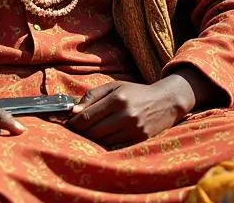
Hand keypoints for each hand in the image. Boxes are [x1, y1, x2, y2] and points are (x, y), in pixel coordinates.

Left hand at [68, 77, 192, 146]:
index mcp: (117, 99)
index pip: (87, 116)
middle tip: (76, 129)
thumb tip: (73, 110)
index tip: (68, 122)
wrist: (164, 102)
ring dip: (92, 138)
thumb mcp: (114, 86)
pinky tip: (104, 136)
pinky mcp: (139, 140)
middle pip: (93, 131)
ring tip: (90, 132)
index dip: (74, 122)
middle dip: (81, 131)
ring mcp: (133, 130)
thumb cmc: (135, 92)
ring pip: (102, 141)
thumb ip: (93, 96)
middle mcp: (125, 115)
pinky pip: (114, 146)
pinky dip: (105, 143)